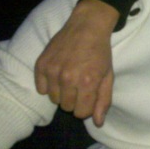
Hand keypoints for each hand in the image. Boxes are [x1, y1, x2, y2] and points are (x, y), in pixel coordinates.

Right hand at [34, 0, 118, 126]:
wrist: (87, 26)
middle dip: (75, 99)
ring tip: (70, 77)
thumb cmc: (100, 51)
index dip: (87, 106)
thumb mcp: (108, 75)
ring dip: (62, 92)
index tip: (89, 95)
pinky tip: (58, 73)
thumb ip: (104, 100)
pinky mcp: (41, 65)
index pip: (81, 113)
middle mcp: (68, 78)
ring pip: (53, 99)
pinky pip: (41, 89)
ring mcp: (53, 71)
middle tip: (80, 84)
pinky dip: (49, 85)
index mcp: (88, 82)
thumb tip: (98, 123)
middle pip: (67, 107)